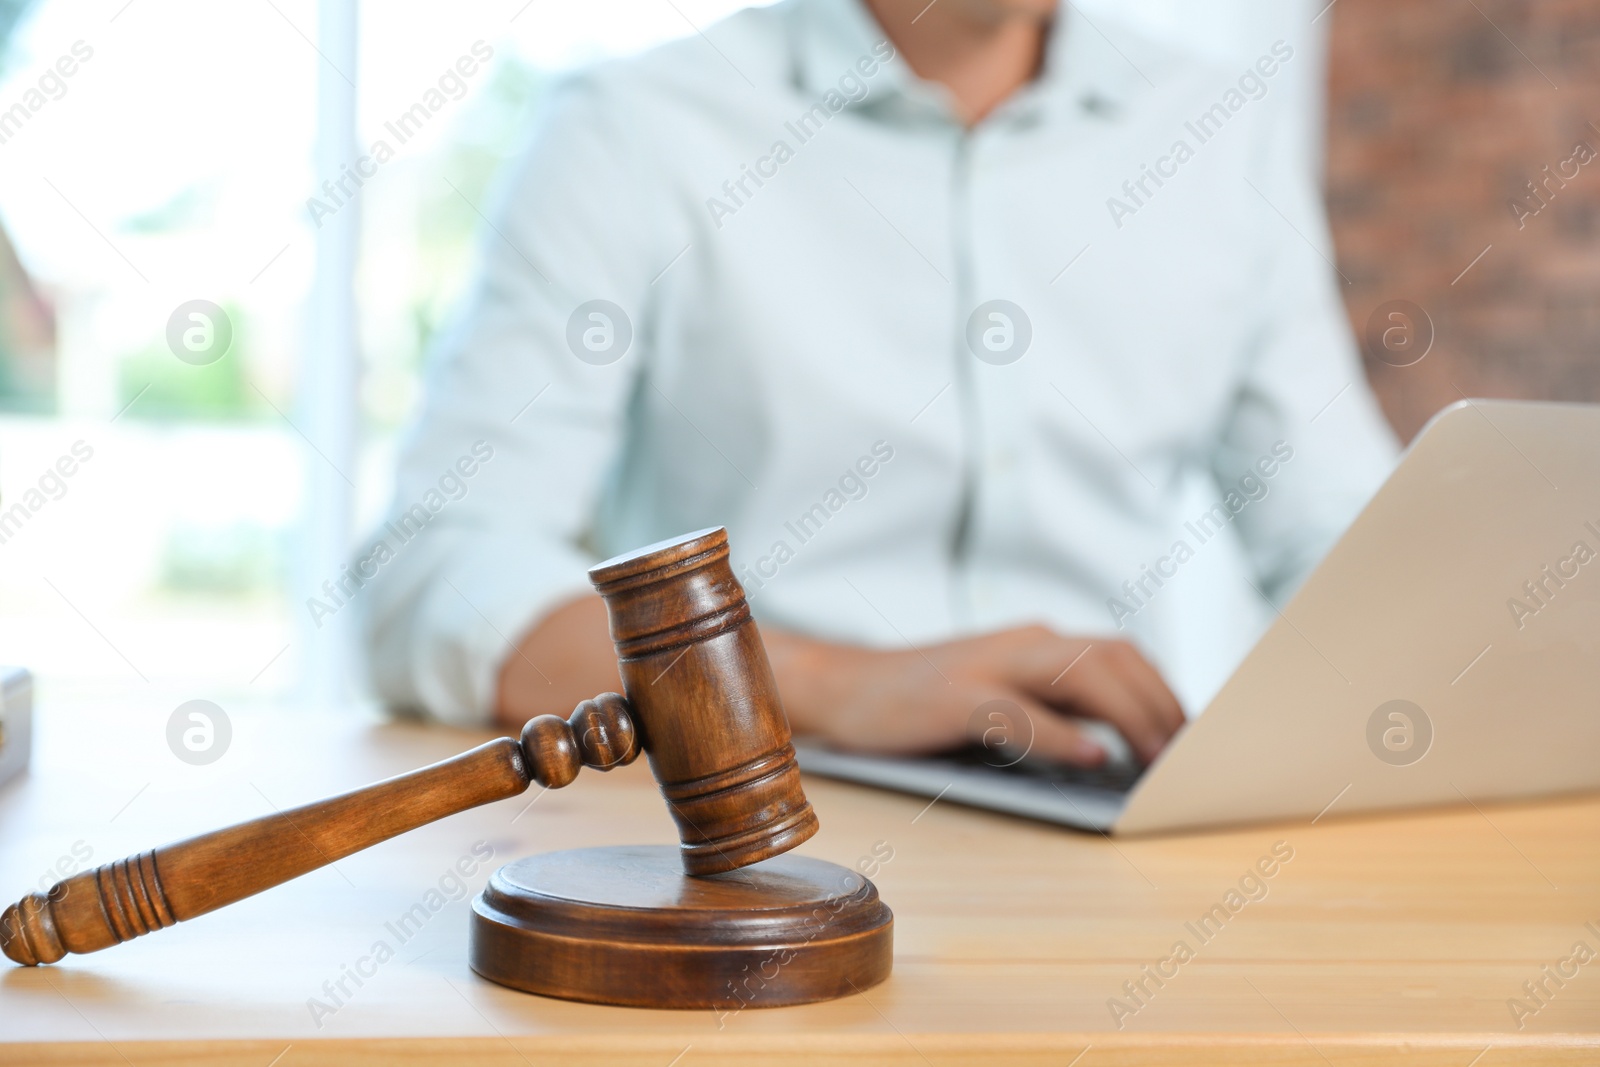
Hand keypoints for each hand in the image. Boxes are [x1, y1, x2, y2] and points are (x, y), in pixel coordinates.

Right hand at [766, 625, 1184, 767]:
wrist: (845, 690)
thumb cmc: (928, 705)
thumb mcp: (1001, 694)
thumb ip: (1054, 705)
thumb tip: (1124, 745)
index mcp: (1038, 643)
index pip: (1121, 653)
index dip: (1166, 692)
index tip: (1194, 738)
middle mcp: (1022, 643)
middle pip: (1112, 658)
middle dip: (1160, 706)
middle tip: (1188, 758)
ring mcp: (988, 666)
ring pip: (1079, 674)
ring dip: (1129, 716)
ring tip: (1157, 759)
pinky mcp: (955, 698)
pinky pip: (1019, 711)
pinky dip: (1063, 735)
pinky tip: (1093, 756)